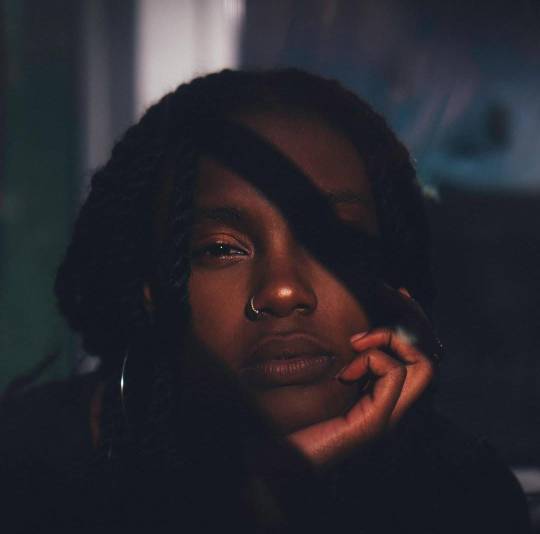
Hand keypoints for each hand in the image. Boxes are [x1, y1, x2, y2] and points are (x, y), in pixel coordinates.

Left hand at [287, 286, 437, 468]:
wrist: (277, 463)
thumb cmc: (292, 421)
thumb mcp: (320, 378)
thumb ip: (342, 358)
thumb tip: (348, 327)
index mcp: (381, 395)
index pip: (419, 354)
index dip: (413, 319)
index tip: (395, 292)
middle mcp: (391, 406)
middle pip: (431, 356)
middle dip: (412, 319)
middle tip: (387, 297)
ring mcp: (386, 418)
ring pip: (425, 365)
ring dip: (392, 338)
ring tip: (358, 341)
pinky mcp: (375, 424)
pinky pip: (396, 376)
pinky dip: (373, 360)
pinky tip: (346, 369)